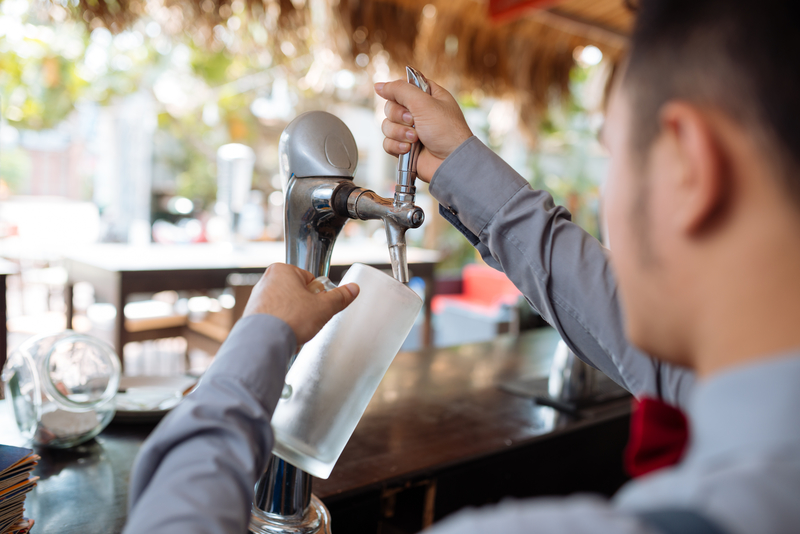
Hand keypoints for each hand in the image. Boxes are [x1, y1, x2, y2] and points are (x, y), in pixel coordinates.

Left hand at [242, 263, 358, 344]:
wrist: (264, 342)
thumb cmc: (289, 319)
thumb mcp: (324, 307)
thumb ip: (340, 297)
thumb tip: (353, 289)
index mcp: (282, 270)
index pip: (310, 280)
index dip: (318, 295)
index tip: (318, 305)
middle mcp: (267, 280)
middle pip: (297, 292)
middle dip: (305, 307)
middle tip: (309, 318)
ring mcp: (257, 298)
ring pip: (286, 306)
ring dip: (294, 317)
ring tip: (296, 328)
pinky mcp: (252, 315)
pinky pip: (275, 319)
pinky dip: (282, 325)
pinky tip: (285, 334)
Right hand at [375, 78, 472, 181]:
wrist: (450, 162)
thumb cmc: (446, 131)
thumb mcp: (424, 103)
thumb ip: (400, 90)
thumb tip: (378, 86)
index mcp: (427, 97)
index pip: (404, 87)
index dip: (399, 93)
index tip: (403, 100)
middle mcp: (419, 112)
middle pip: (391, 106)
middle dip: (399, 116)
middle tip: (413, 121)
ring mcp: (411, 131)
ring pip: (388, 125)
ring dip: (399, 132)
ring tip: (415, 139)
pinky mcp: (405, 147)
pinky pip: (388, 142)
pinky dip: (396, 145)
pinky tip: (408, 149)